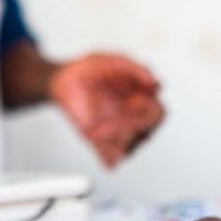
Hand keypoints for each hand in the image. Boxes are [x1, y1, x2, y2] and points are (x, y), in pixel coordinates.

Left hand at [50, 53, 165, 167]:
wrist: (62, 81)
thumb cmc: (90, 70)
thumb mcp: (111, 61)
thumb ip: (135, 68)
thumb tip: (157, 83)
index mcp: (142, 99)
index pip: (157, 113)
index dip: (147, 111)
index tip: (131, 103)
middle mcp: (133, 119)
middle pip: (144, 134)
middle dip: (126, 129)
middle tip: (107, 122)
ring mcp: (117, 133)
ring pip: (128, 148)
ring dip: (114, 142)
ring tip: (96, 131)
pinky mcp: (101, 143)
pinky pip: (111, 159)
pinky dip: (107, 156)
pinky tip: (97, 143)